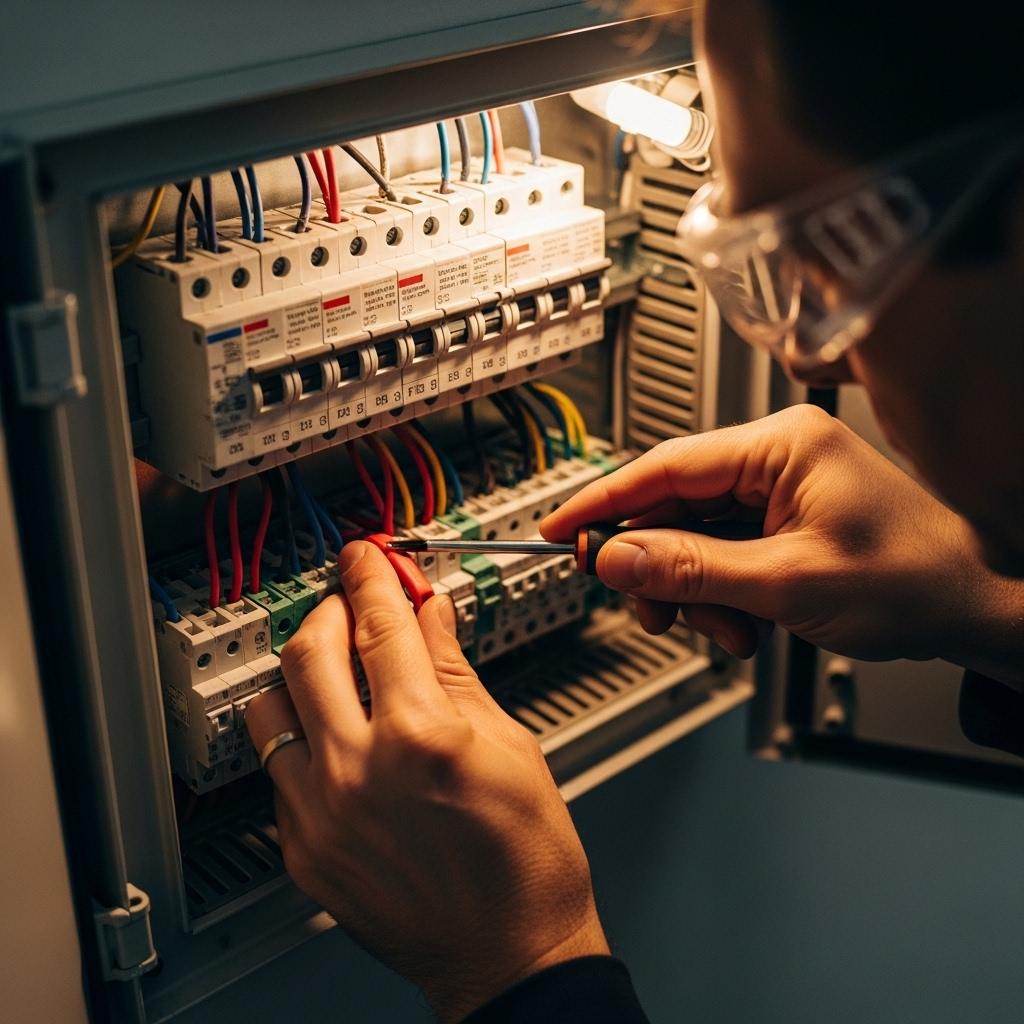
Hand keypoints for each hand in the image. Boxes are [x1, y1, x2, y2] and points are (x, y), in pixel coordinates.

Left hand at [246, 542, 608, 1023]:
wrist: (510, 955)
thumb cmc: (528, 861)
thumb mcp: (509, 743)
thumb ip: (458, 669)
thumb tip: (433, 614)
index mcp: (422, 736)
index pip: (382, 625)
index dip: (373, 576)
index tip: (368, 557)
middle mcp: (360, 771)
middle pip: (311, 649)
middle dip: (331, 608)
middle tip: (353, 601)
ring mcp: (323, 815)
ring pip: (272, 706)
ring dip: (302, 672)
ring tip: (338, 670)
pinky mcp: (304, 852)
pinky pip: (280, 769)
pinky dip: (305, 736)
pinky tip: (339, 736)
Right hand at [542, 405, 1023, 684]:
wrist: (973, 607)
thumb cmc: (914, 578)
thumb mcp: (786, 583)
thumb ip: (691, 569)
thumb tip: (617, 556)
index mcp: (779, 445)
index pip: (663, 466)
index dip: (603, 502)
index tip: (559, 529)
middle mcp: (773, 459)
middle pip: (672, 506)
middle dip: (659, 567)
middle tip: (652, 610)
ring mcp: (777, 491)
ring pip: (692, 538)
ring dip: (693, 592)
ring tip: (726, 629)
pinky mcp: (781, 521)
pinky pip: (720, 554)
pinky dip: (719, 595)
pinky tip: (744, 624)